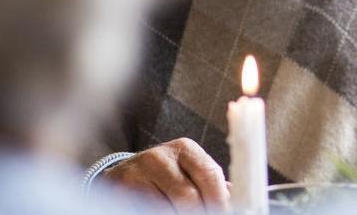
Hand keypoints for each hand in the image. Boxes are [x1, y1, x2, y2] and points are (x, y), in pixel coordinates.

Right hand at [104, 138, 229, 213]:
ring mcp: (136, 173)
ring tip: (181, 212)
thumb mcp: (190, 171)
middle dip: (201, 212)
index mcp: (185, 148)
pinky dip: (159, 214)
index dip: (220, 200)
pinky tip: (168, 212)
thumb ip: (213, 183)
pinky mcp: (120, 190)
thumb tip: (235, 199)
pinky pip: (149, 210)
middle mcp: (159, 157)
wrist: (124, 176)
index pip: (210, 174)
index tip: (228, 212)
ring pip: (167, 209)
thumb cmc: (167, 175)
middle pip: (188, 197)